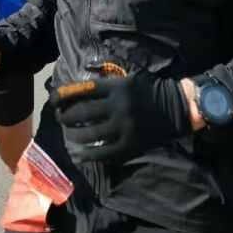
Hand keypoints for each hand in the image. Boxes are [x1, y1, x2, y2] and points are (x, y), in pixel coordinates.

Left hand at [50, 71, 191, 162]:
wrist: (178, 108)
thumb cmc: (152, 89)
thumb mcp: (131, 77)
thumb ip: (107, 80)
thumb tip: (81, 84)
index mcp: (118, 88)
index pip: (83, 90)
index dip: (65, 95)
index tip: (54, 99)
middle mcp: (118, 107)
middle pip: (82, 113)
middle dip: (66, 116)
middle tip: (60, 117)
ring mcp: (124, 128)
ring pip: (89, 134)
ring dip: (74, 135)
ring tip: (69, 134)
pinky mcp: (130, 145)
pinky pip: (103, 153)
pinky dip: (88, 155)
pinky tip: (78, 154)